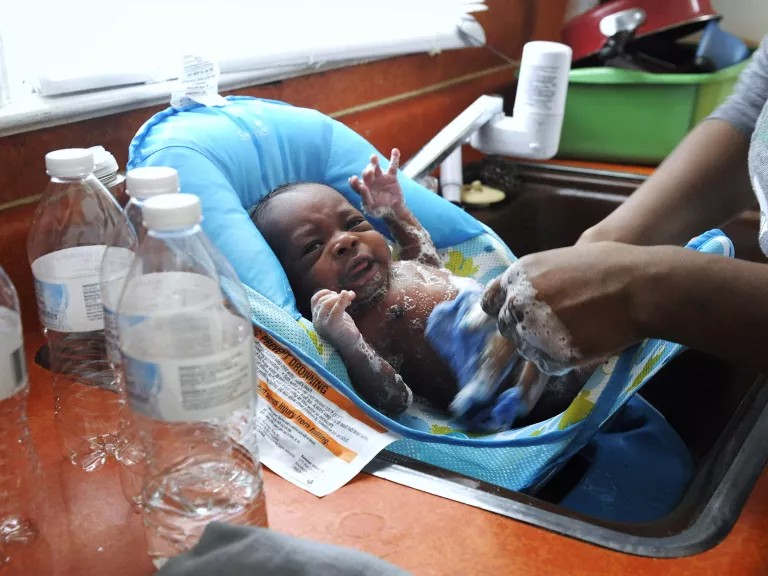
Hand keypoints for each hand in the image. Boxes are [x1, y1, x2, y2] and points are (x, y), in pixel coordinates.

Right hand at [311, 289, 361, 350]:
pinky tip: (349, 298)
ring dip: (339, 297)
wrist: (352, 345)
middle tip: (350, 295)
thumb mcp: (338, 315)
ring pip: (326, 304)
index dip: (325, 292)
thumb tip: (345, 292)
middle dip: (336, 295)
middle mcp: (317, 321)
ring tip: (351, 298)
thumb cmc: (345, 330)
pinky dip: (342, 301)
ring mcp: (323, 325)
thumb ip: (336, 304)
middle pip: (322, 301)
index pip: (314, 300)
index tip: (336, 293)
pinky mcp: (332, 326)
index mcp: (317, 318)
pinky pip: (335, 310)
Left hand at [349, 148, 404, 217]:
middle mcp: (370, 181)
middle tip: (370, 172)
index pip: (356, 184)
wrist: (393, 211)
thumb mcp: (370, 208)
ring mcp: (380, 178)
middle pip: (366, 174)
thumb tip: (362, 187)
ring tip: (373, 158)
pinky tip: (395, 150)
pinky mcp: (391, 177)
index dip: (354, 181)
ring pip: (376, 167)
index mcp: (363, 189)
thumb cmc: (379, 210)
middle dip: (367, 172)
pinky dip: (394, 158)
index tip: (354, 179)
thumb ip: (365, 198)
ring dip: (374, 162)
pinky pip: (393, 166)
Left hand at [481, 242, 650, 371]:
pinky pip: (544, 365)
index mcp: (517, 276)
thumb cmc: (607, 265)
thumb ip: (535, 280)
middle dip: (519, 330)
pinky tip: (571, 352)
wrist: (637, 288)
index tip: (506, 317)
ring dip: (537, 348)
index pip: (489, 302)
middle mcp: (516, 304)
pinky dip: (555, 361)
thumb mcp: (560, 261)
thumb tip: (521, 295)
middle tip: (540, 331)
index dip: (499, 310)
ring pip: (523, 349)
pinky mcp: (552, 356)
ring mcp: (532, 331)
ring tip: (560, 343)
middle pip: (504, 327)